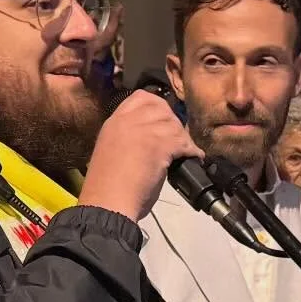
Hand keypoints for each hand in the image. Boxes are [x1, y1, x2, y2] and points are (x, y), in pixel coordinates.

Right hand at [77, 90, 202, 221]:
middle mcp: (128, 121)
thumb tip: (148, 143)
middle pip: (160, 107)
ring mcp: (143, 131)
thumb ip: (128, 140)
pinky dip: (192, 150)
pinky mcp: (159, 144)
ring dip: (183, 137)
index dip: (156, 105)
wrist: (108, 203)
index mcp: (114, 123)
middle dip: (172, 121)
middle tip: (177, 137)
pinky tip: (194, 157)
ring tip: (186, 150)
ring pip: (173, 124)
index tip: (163, 118)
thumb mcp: (112, 152)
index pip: (139, 98)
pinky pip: (183, 142)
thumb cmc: (106, 187)